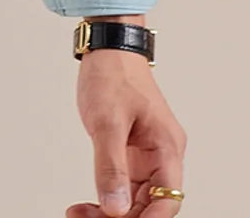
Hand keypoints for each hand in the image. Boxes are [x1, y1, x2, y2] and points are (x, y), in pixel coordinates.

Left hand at [66, 18, 185, 217]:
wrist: (107, 48)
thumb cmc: (113, 74)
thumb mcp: (107, 121)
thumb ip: (111, 166)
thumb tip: (115, 207)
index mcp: (167, 147)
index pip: (168, 199)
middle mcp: (161, 154)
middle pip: (150, 204)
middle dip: (122, 217)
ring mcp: (146, 154)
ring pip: (136, 198)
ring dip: (112, 211)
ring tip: (81, 214)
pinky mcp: (130, 151)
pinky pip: (124, 184)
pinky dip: (107, 196)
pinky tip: (88, 203)